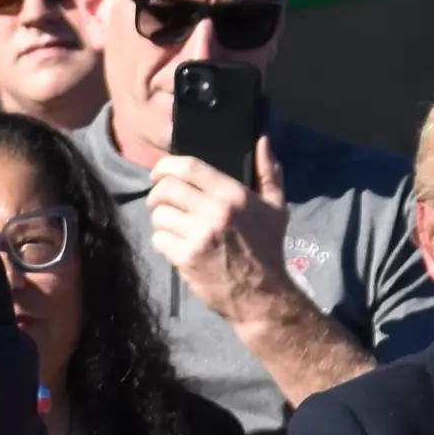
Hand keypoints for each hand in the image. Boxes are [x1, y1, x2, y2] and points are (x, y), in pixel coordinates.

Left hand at [144, 138, 294, 322]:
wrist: (260, 293)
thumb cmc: (268, 247)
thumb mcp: (276, 207)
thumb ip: (268, 173)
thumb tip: (262, 141)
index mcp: (234, 195)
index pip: (189, 168)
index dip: (166, 165)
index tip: (158, 171)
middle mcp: (215, 211)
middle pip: (166, 189)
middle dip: (157, 193)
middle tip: (161, 201)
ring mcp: (198, 235)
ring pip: (159, 215)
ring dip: (160, 219)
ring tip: (173, 226)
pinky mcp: (185, 257)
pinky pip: (158, 239)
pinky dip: (163, 241)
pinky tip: (176, 245)